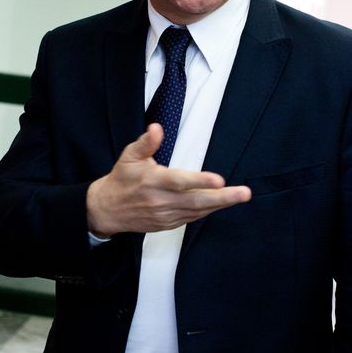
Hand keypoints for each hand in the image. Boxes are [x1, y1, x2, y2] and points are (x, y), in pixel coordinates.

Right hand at [86, 124, 250, 236]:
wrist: (107, 210)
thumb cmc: (122, 180)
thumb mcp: (129, 156)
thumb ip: (146, 142)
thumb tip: (157, 128)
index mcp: (152, 182)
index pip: (179, 182)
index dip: (200, 181)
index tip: (218, 180)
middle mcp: (161, 201)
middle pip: (196, 201)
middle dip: (223, 197)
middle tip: (244, 193)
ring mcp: (166, 215)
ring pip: (198, 211)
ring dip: (221, 204)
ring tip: (240, 196)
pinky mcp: (168, 224)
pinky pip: (193, 218)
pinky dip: (209, 211)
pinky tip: (222, 203)